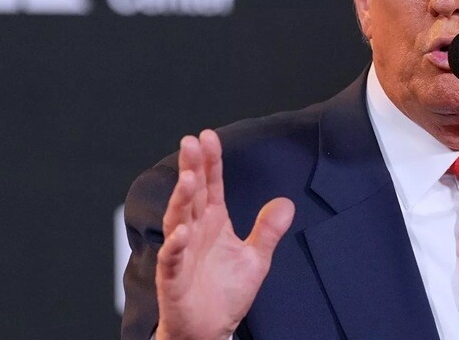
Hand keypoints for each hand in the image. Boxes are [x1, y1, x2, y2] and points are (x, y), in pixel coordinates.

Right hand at [155, 130, 294, 339]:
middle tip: (191, 143)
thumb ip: (268, 229)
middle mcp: (195, 231)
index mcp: (213, 222)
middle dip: (192, 168)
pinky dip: (175, 245)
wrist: (210, 330)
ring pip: (179, 220)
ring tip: (189, 179)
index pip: (212, 185)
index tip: (208, 137)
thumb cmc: (226, 294)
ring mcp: (182, 253)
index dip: (210, 162)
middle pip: (193, 194)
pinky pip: (173, 258)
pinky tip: (182, 232)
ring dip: (181, 199)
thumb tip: (286, 203)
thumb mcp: (256, 258)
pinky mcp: (174, 277)